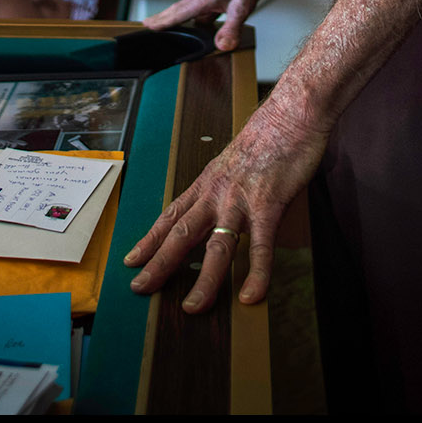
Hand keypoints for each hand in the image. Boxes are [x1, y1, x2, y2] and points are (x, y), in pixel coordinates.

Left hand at [123, 101, 326, 311]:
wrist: (289, 114)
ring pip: (216, 247)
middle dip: (158, 264)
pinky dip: (256, 273)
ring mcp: (240, 201)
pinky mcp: (268, 205)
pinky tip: (251, 296)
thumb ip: (224, 186)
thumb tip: (221, 206)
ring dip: (204, 281)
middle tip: (139, 287)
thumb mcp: (233, 162)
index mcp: (207, 183)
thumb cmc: (266, 137)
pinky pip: (261, 246)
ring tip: (192, 307)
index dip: (149, 240)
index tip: (132, 259)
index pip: (171, 216)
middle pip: (180, 234)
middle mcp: (216, 193)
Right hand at [142, 0, 277, 52]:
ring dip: (181, 19)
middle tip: (149, 25)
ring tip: (172, 29)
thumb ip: (231, 28)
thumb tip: (221, 45)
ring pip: (192, 11)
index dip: (163, 21)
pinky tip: (208, 26)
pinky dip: (200, 19)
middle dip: (164, 19)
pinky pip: (205, 10)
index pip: (178, 12)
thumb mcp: (242, 7)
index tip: (148, 26)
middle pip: (179, 10)